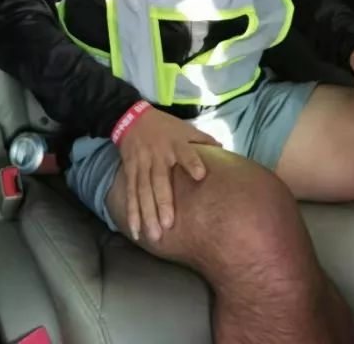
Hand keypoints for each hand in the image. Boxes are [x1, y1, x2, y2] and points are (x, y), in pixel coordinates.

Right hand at [118, 107, 220, 242]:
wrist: (132, 118)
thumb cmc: (165, 126)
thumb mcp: (185, 128)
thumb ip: (203, 140)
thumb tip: (223, 149)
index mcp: (175, 143)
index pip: (185, 152)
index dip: (192, 162)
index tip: (200, 175)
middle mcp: (158, 155)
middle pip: (159, 180)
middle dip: (163, 202)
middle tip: (168, 225)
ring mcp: (142, 164)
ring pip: (143, 191)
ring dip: (147, 213)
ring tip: (154, 236)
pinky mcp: (130, 170)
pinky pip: (130, 193)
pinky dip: (131, 212)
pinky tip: (135, 230)